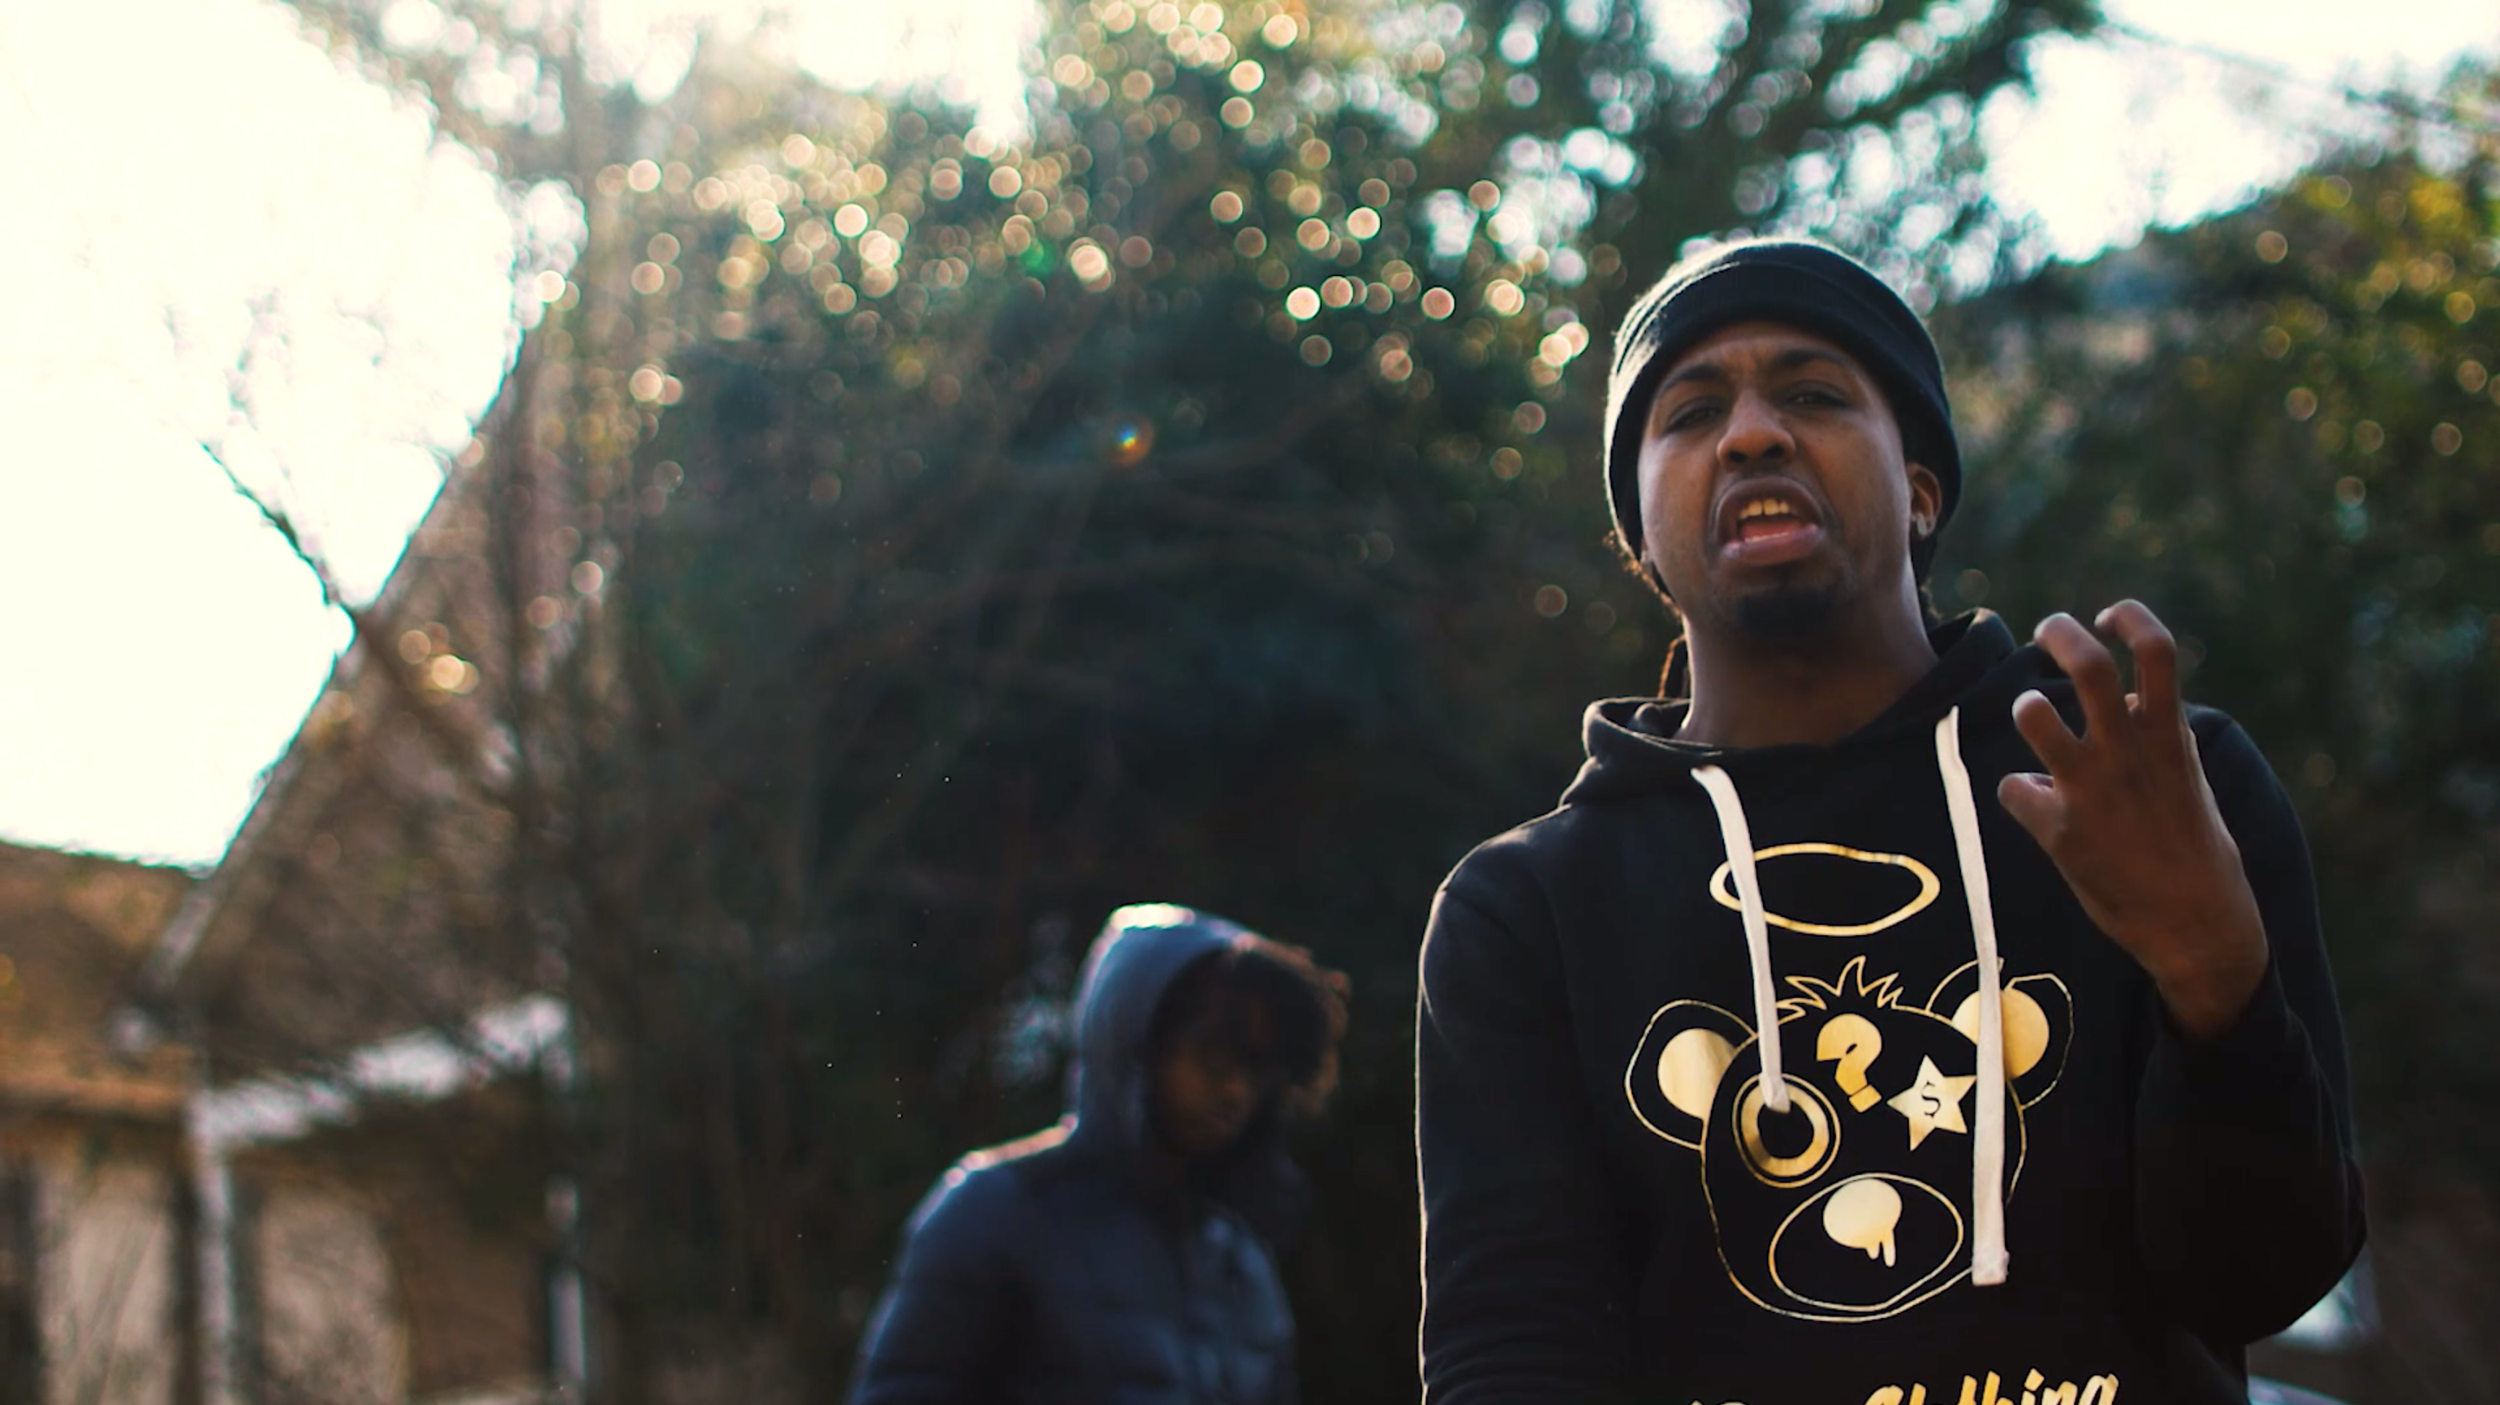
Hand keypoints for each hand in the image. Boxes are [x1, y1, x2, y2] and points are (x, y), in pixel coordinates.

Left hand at [1997, 601, 2268, 1037]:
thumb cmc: (2196, 850)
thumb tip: (2123, 702)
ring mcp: (2091, 789)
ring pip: (2035, 715)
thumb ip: (2158, 738)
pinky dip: (2020, 794)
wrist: (2196, 924)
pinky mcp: (2060, 830)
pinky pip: (2014, 789)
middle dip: (2060, 634)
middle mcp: (2128, 753)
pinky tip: (2038, 809)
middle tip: (2047, 628)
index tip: (2108, 616)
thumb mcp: (2188, 781)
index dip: (2129, 619)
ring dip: (2028, 706)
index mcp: (2170, 737)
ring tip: (2034, 712)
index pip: (2156, 650)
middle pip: (2087, 665)